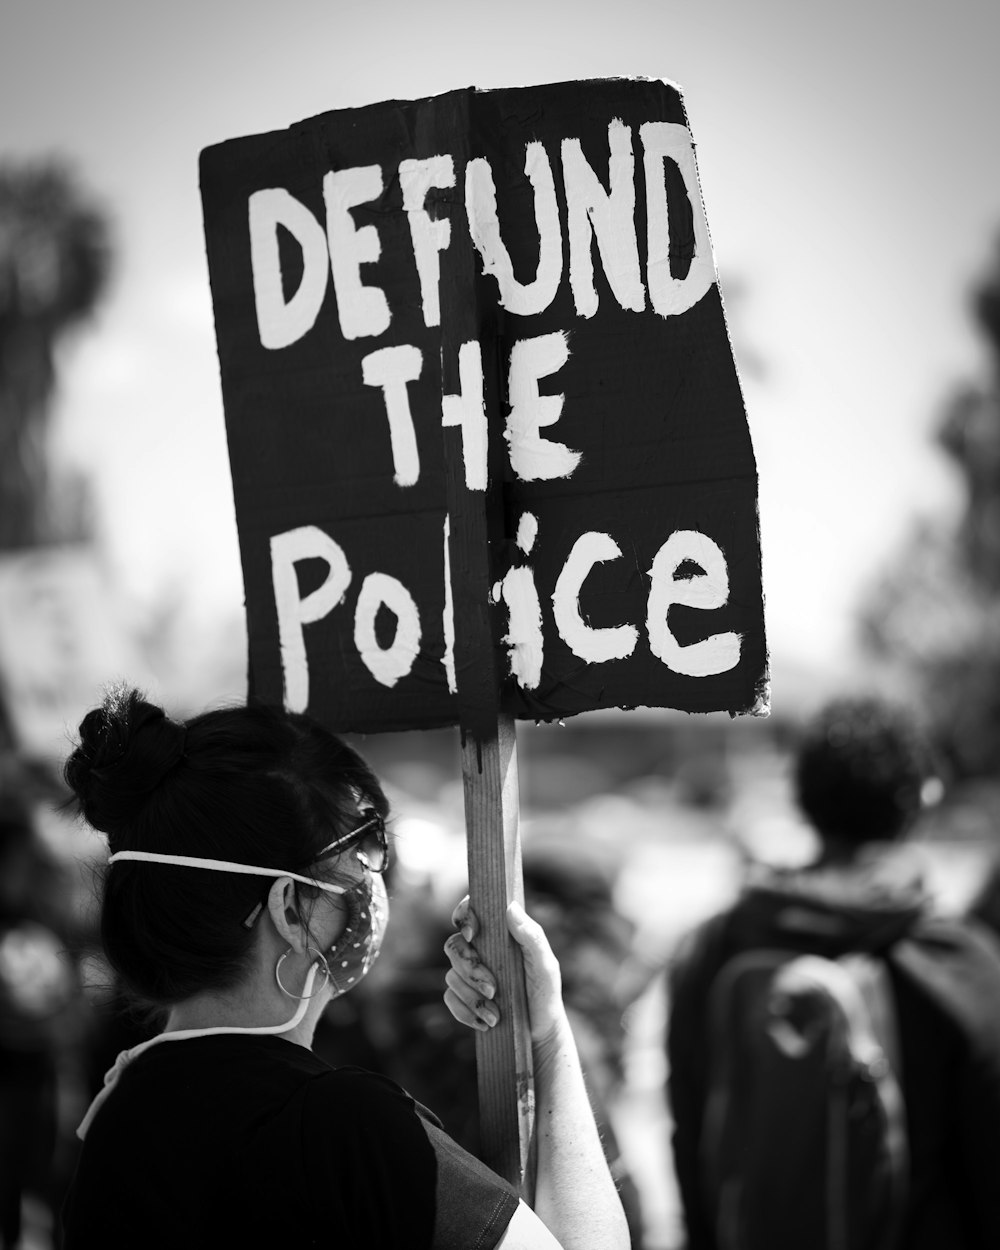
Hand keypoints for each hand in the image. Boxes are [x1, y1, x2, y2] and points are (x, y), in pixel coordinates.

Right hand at [443, 896, 565, 1043]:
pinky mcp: (463, 996)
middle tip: (492, 989)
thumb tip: (510, 908)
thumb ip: (532, 936)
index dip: (464, 916)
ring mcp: (469, 973)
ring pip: (451, 975)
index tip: (472, 934)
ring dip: (473, 997)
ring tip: (496, 1016)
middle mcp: (480, 950)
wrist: (540, 1032)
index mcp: (498, 934)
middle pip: (454, 945)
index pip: (471, 911)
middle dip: (470, 969)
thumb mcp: (545, 965)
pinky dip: (465, 1012)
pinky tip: (485, 1023)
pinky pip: (450, 998)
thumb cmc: (545, 992)